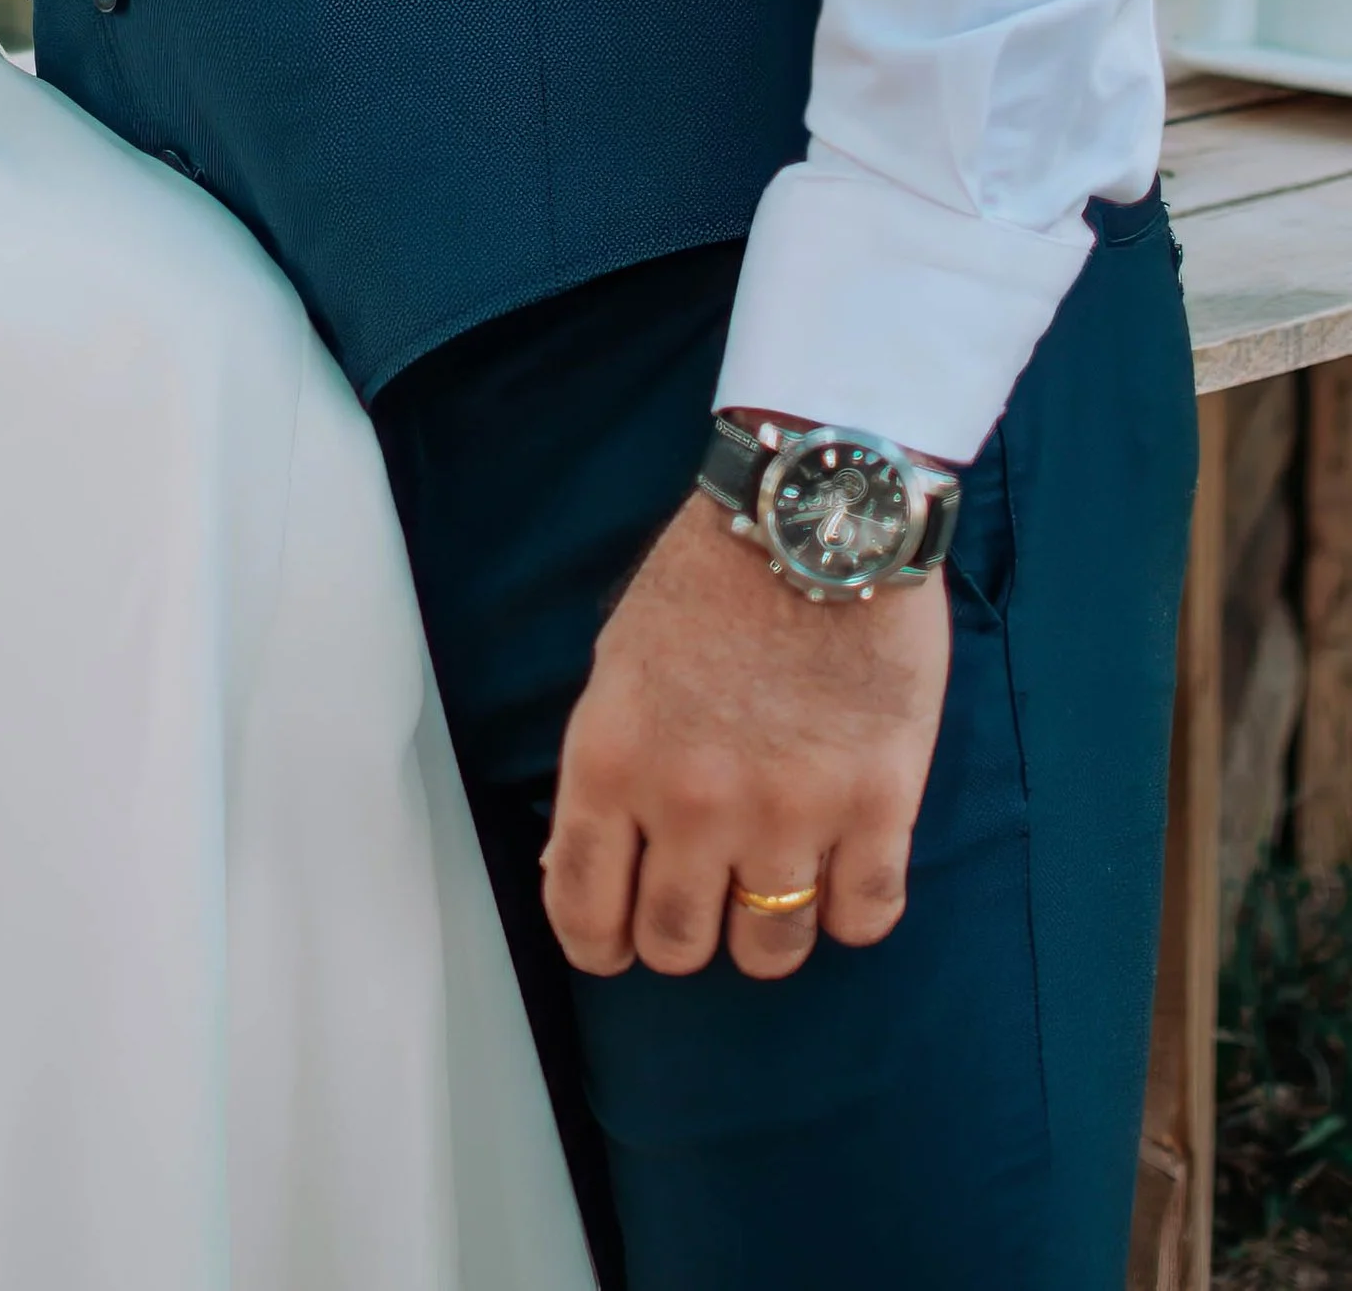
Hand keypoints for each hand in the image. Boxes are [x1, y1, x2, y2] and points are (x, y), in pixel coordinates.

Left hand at [541, 487, 948, 985]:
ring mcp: (791, 810)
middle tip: (703, 900)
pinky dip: (850, 908)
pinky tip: (843, 869)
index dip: (598, 944)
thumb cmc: (709, 578)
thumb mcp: (619, 664)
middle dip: (684, 934)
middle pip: (679, 944)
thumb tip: (587, 863)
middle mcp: (695, 802)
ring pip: (770, 949)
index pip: (585, 909)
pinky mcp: (878, 804)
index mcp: (616, 760)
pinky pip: (863, 918)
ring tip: (775, 882)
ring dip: (767, 928)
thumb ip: (607, 769)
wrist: (814, 514)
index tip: (615, 943)